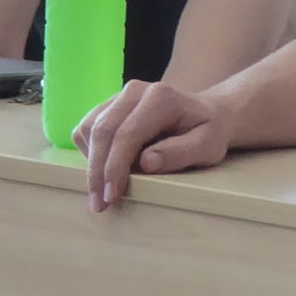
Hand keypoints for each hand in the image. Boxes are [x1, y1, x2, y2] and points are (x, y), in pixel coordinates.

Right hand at [77, 80, 233, 210]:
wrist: (207, 112)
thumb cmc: (208, 132)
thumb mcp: (208, 146)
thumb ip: (180, 153)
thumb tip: (146, 162)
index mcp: (160, 98)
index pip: (127, 134)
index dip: (115, 168)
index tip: (111, 197)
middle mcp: (135, 91)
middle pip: (102, 131)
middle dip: (97, 171)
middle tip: (99, 204)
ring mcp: (119, 95)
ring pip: (89, 129)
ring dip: (92, 163)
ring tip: (105, 189)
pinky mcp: (109, 105)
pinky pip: (87, 129)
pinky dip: (90, 152)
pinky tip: (108, 168)